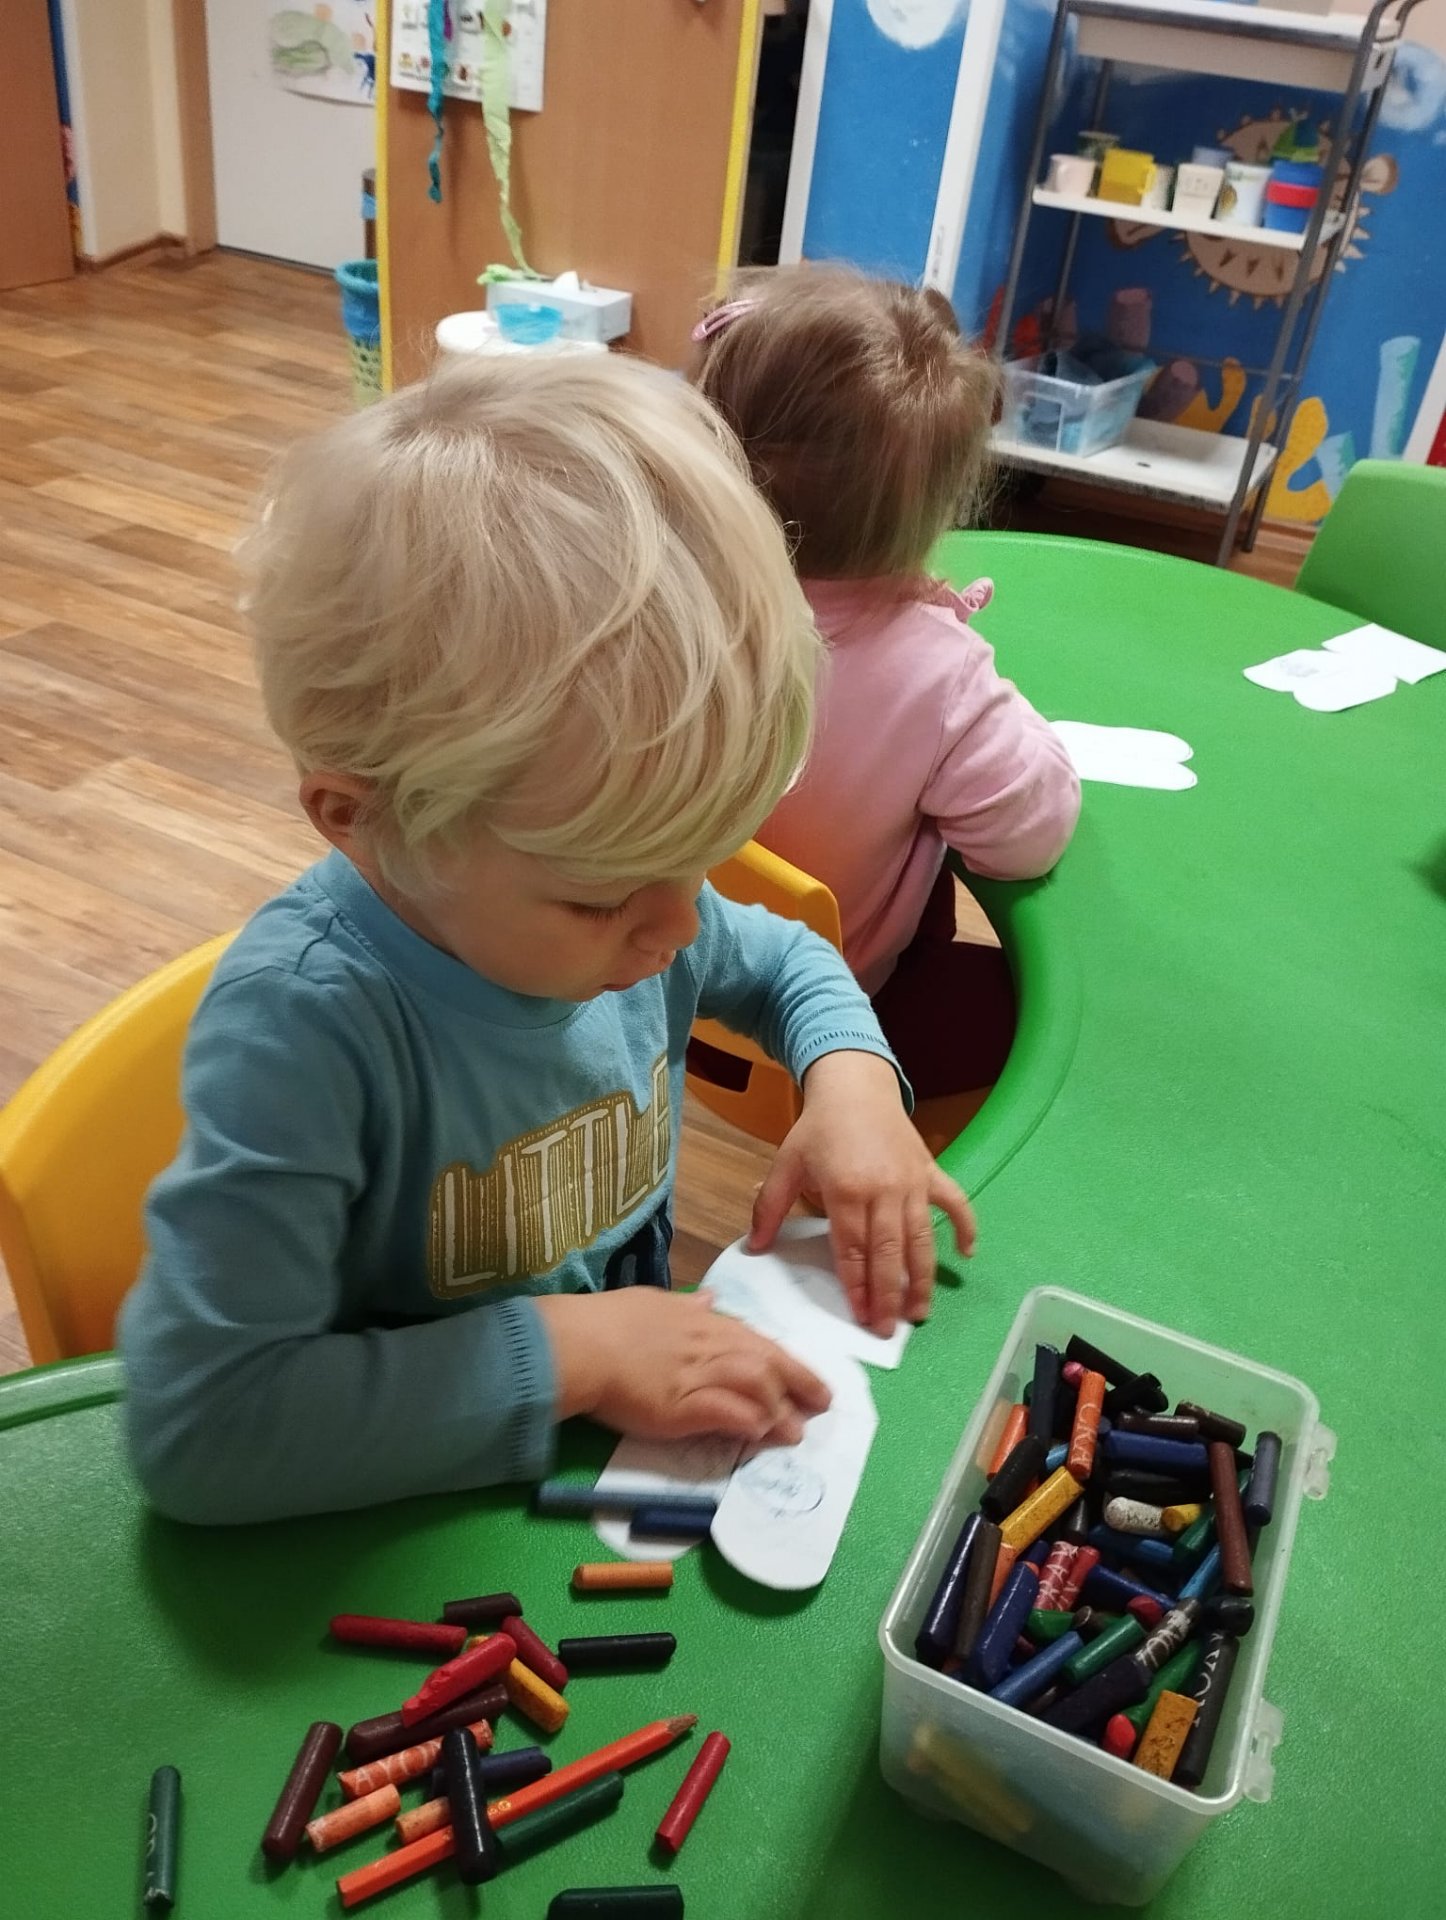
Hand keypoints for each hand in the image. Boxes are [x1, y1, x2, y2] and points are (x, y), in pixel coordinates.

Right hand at [535, 1289, 831, 1446]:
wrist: (579, 1343)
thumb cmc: (609, 1321)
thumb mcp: (654, 1301)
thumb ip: (687, 1305)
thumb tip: (711, 1299)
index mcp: (702, 1322)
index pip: (756, 1341)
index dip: (787, 1361)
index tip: (807, 1378)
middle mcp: (707, 1345)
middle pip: (767, 1362)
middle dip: (800, 1383)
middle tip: (823, 1404)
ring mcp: (695, 1375)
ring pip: (755, 1386)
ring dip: (779, 1409)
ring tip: (795, 1431)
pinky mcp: (680, 1406)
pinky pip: (725, 1412)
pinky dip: (747, 1421)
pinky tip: (760, 1432)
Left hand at [749, 1050, 975, 1337]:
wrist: (855, 1086)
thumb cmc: (818, 1129)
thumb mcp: (786, 1163)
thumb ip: (770, 1207)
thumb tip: (753, 1248)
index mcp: (846, 1189)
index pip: (852, 1249)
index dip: (856, 1286)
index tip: (860, 1317)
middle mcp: (884, 1190)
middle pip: (888, 1252)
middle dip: (889, 1295)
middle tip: (889, 1329)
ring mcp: (912, 1182)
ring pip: (921, 1238)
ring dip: (922, 1278)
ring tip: (921, 1312)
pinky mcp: (931, 1172)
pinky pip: (955, 1202)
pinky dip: (965, 1227)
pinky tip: (967, 1255)